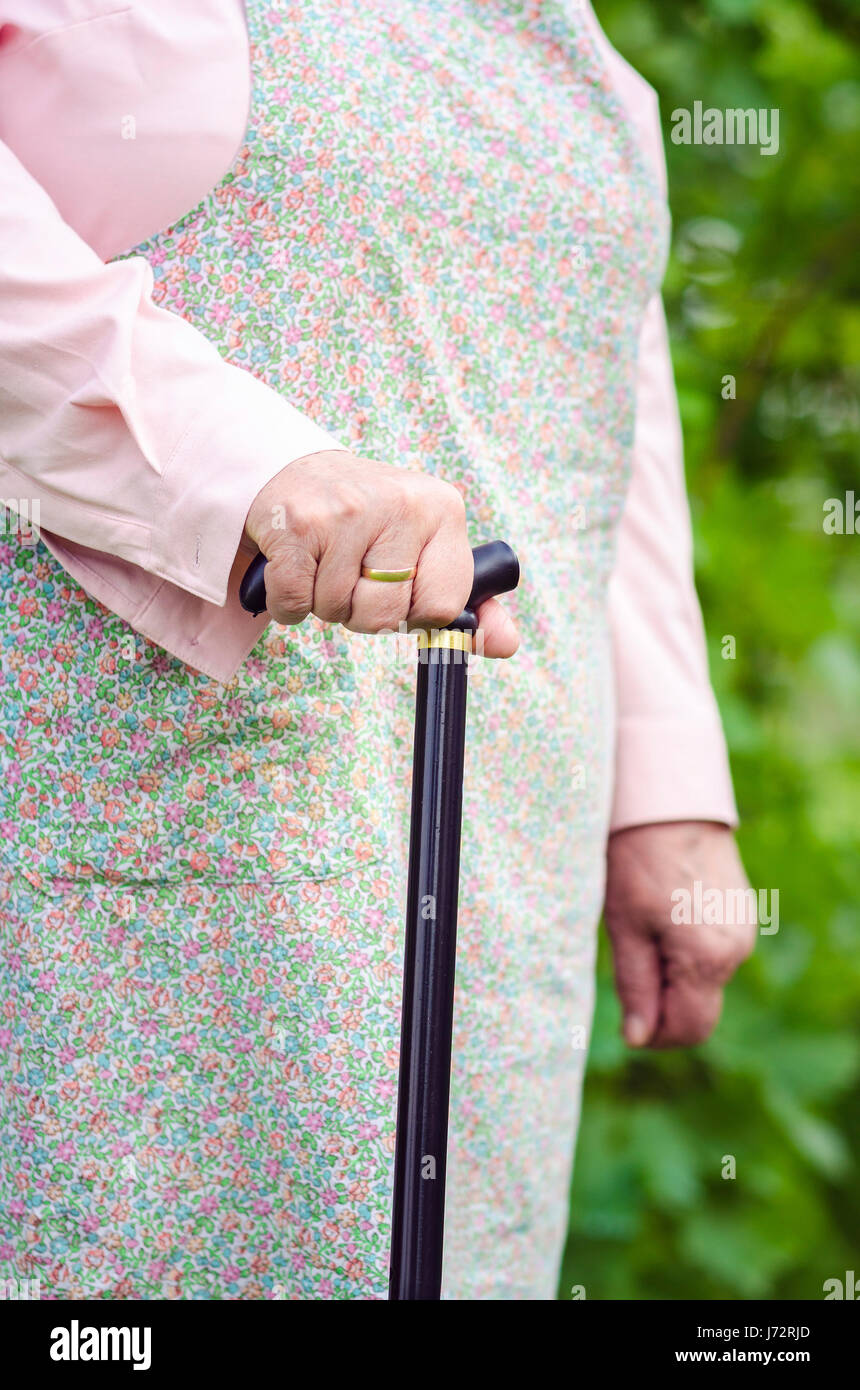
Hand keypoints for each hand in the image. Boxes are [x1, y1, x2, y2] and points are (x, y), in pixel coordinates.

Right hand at [243, 449, 518, 656]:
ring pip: (336, 611)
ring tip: (324, 561)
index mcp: (443, 509)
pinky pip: (294, 604)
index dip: (414, 612)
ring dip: (323, 603)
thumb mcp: (428, 546)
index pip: (443, 606)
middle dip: (362, 612)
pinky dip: (287, 604)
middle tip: (353, 573)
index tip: (399, 587)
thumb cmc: (371, 521)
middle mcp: (402, 504)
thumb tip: (507, 644)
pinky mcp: (299, 524)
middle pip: (386, 616)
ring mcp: (347, 512)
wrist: (297, 470)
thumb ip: (468, 600)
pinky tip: (295, 566)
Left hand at [604, 821, 754, 1048]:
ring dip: (672, 975)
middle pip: (700, 1008)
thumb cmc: (636, 859)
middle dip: (662, 1005)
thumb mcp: (625, 926)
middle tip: (626, 969)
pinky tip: (662, 918)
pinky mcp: (741, 910)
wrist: (667, 800)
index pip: (689, 1029)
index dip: (654, 1035)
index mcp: (708, 959)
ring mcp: (744, 928)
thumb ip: (635, 986)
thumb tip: (638, 1037)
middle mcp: (737, 949)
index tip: (625, 1019)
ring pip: (705, 980)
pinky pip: (713, 951)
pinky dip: (686, 952)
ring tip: (640, 932)